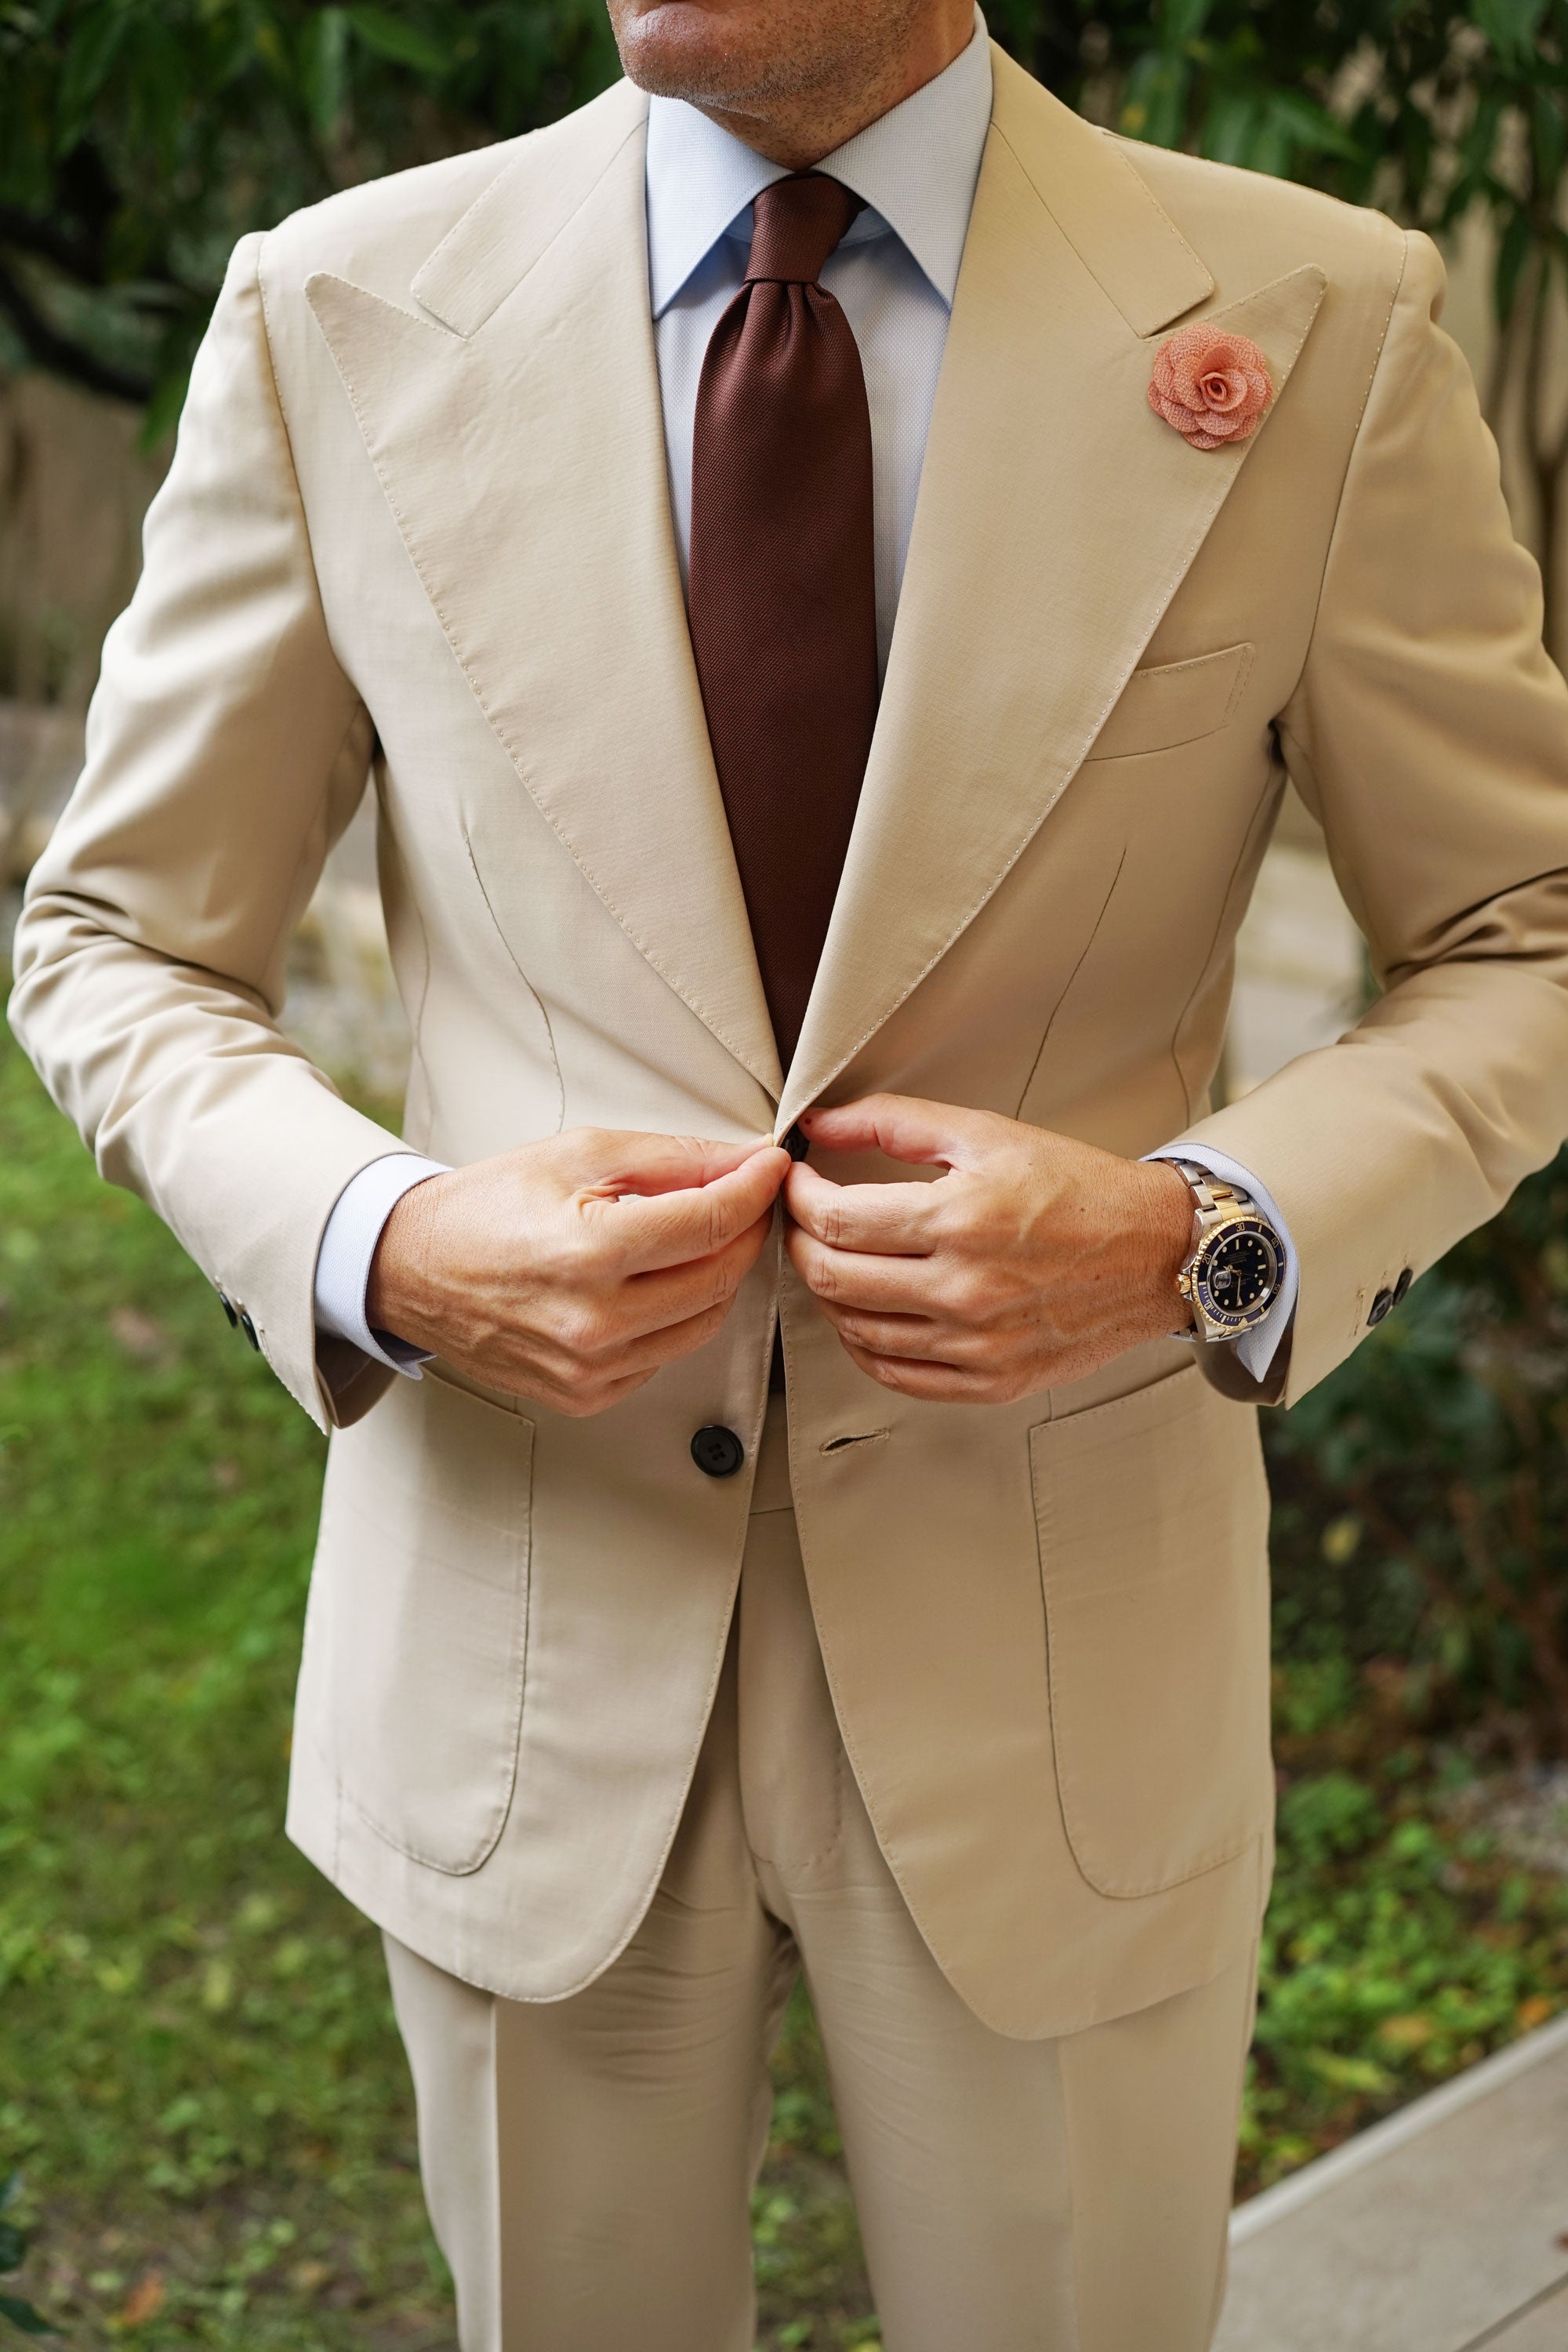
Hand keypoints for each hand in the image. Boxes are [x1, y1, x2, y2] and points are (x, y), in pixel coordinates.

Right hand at [368, 1129, 789, 1415]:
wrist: (412, 1270)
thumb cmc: (487, 1208)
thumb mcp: (578, 1154)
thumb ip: (671, 1158)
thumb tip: (744, 1161)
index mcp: (591, 1251)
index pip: (712, 1223)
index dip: (755, 1189)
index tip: (771, 1167)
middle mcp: (594, 1321)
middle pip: (720, 1277)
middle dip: (745, 1231)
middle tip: (744, 1198)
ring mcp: (590, 1368)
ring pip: (702, 1323)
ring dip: (716, 1276)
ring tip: (699, 1238)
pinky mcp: (586, 1396)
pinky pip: (665, 1357)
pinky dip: (674, 1318)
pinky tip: (651, 1285)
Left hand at [783, 1094, 1194, 1402]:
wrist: (1157, 1252)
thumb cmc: (1080, 1190)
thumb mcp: (986, 1133)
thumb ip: (894, 1122)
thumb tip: (821, 1123)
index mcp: (960, 1219)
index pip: (833, 1219)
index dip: (796, 1198)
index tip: (797, 1183)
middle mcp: (965, 1289)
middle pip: (832, 1277)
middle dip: (801, 1243)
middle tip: (806, 1221)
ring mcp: (977, 1343)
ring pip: (855, 1330)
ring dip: (829, 1294)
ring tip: (837, 1261)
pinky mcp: (991, 1380)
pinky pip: (896, 1375)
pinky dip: (864, 1345)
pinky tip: (867, 1315)